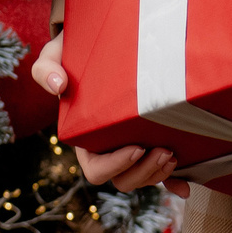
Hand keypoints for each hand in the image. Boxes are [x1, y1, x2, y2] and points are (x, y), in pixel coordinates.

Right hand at [29, 34, 189, 194]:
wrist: (97, 46)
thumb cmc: (72, 56)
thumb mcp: (53, 57)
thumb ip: (46, 69)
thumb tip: (58, 85)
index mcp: (84, 139)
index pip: (96, 170)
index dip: (115, 166)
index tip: (136, 147)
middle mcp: (107, 149)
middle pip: (123, 180)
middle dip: (144, 172)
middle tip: (164, 151)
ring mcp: (128, 147)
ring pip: (142, 178)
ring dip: (159, 174)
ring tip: (173, 153)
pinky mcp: (148, 140)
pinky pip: (160, 171)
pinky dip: (173, 182)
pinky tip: (184, 187)